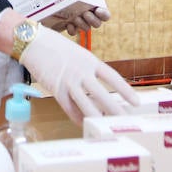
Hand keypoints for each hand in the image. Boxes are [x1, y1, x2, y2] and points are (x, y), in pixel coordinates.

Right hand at [19, 28, 137, 121]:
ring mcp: (68, 81)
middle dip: (114, 109)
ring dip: (97, 117)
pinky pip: (69, 108)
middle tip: (124, 120)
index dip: (125, 90)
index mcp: (90, 61)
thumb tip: (101, 90)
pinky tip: (85, 125)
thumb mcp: (80, 54)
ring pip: (85, 104)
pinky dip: (78, 118)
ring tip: (106, 128)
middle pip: (101, 94)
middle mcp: (81, 72)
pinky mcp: (56, 89)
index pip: (112, 77)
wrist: (35, 43)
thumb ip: (90, 70)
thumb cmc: (58, 49)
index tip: (136, 102)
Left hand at [57, 0, 110, 35]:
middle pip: (97, 24)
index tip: (98, 9)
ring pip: (86, 29)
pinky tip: (68, 24)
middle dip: (93, 20)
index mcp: (95, 7)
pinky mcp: (70, 25)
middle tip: (85, 13)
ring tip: (75, 17)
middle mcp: (90, 16)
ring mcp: (80, 22)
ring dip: (82, 24)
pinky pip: (73, 32)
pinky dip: (72, 29)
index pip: (105, 15)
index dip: (104, 14)